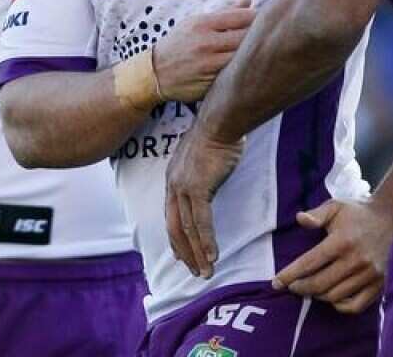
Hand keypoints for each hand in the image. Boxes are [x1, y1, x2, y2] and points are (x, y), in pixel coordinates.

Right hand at [152, 0, 254, 103]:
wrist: (155, 73)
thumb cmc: (179, 44)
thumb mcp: (195, 23)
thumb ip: (224, 12)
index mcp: (202, 24)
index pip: (240, 17)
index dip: (256, 18)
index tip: (264, 20)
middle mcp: (205, 43)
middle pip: (245, 37)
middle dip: (258, 36)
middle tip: (267, 36)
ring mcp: (208, 65)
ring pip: (242, 57)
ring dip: (252, 54)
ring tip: (259, 51)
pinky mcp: (210, 83)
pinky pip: (234, 75)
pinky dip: (242, 70)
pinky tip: (247, 67)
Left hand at [165, 125, 243, 278]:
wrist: (220, 120)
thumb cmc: (218, 132)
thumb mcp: (203, 154)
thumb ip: (202, 169)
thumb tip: (209, 173)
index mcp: (173, 177)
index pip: (171, 214)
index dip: (175, 236)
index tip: (179, 254)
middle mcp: (174, 185)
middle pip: (174, 226)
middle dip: (184, 252)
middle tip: (193, 271)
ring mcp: (184, 188)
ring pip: (187, 229)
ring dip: (196, 253)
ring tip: (204, 272)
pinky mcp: (198, 189)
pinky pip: (201, 222)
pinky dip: (206, 242)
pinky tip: (212, 257)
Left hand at [272, 196, 392, 313]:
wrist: (392, 218)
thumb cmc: (358, 212)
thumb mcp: (336, 206)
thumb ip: (316, 214)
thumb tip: (299, 219)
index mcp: (342, 241)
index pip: (309, 263)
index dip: (290, 275)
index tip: (276, 282)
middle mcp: (356, 260)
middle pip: (320, 284)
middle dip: (300, 288)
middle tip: (292, 286)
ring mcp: (369, 275)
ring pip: (335, 296)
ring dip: (318, 296)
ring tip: (310, 289)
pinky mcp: (379, 284)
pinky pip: (356, 305)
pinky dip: (340, 306)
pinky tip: (332, 297)